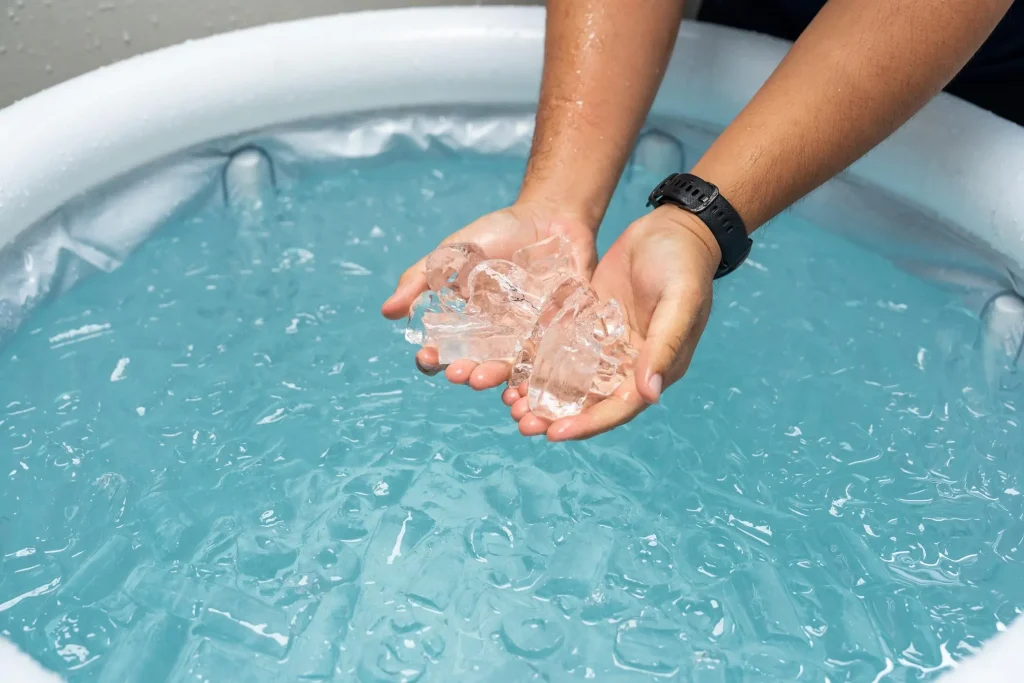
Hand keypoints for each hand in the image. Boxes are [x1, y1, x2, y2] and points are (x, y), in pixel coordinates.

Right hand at [381, 202, 596, 389]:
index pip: (448, 350)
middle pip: (482, 365)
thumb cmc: (498, 233)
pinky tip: (533, 380)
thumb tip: (387, 312)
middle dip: (471, 373)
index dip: (435, 359)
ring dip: (503, 382)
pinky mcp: (563, 331)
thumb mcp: (454, 250)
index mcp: (470, 323)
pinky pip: (554, 357)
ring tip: (492, 384)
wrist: (551, 215)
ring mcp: (531, 336)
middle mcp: (500, 337)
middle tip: (461, 375)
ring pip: (516, 369)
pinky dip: (544, 372)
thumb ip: (422, 278)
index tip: (427, 358)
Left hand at [503, 205, 721, 439]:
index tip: (555, 433)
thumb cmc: (684, 263)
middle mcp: (630, 363)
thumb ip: (665, 346)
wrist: (674, 227)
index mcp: (657, 367)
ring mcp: (607, 343)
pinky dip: (538, 361)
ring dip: (542, 393)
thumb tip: (650, 394)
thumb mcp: (680, 301)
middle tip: (522, 423)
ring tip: (509, 403)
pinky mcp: (589, 321)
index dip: (588, 423)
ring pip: (571, 378)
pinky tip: (511, 368)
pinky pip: (561, 347)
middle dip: (556, 415)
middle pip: (590, 400)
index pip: (619, 407)